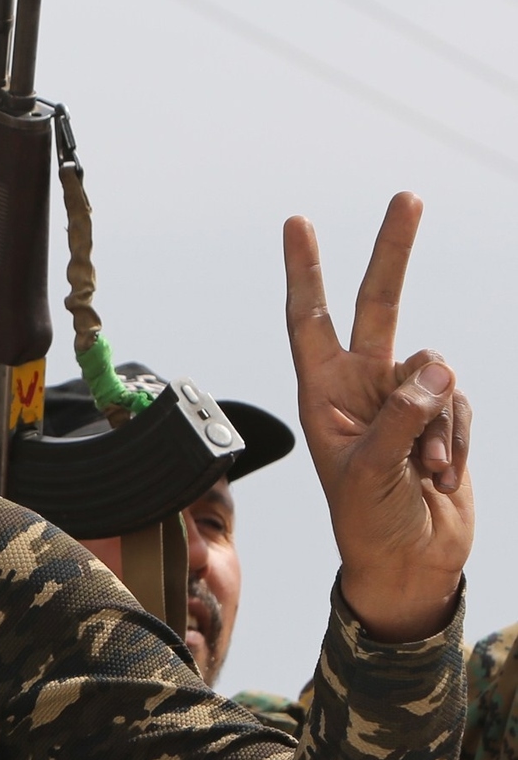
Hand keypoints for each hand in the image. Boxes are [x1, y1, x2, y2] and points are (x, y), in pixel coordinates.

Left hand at [284, 193, 471, 641]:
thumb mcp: (370, 471)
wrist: (411, 563)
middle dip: (393, 253)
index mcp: (322, 393)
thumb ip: (402, 414)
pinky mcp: (444, 416)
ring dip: (439, 425)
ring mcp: (405, 399)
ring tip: (423, 472)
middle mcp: (360, 386)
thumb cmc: (370, 523)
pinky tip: (442, 475)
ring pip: (438, 370)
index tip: (297, 221)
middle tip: (408, 196)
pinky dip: (457, 440)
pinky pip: (461, 403)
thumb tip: (437, 365)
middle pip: (378, 305)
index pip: (309, 319)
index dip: (305, 271)